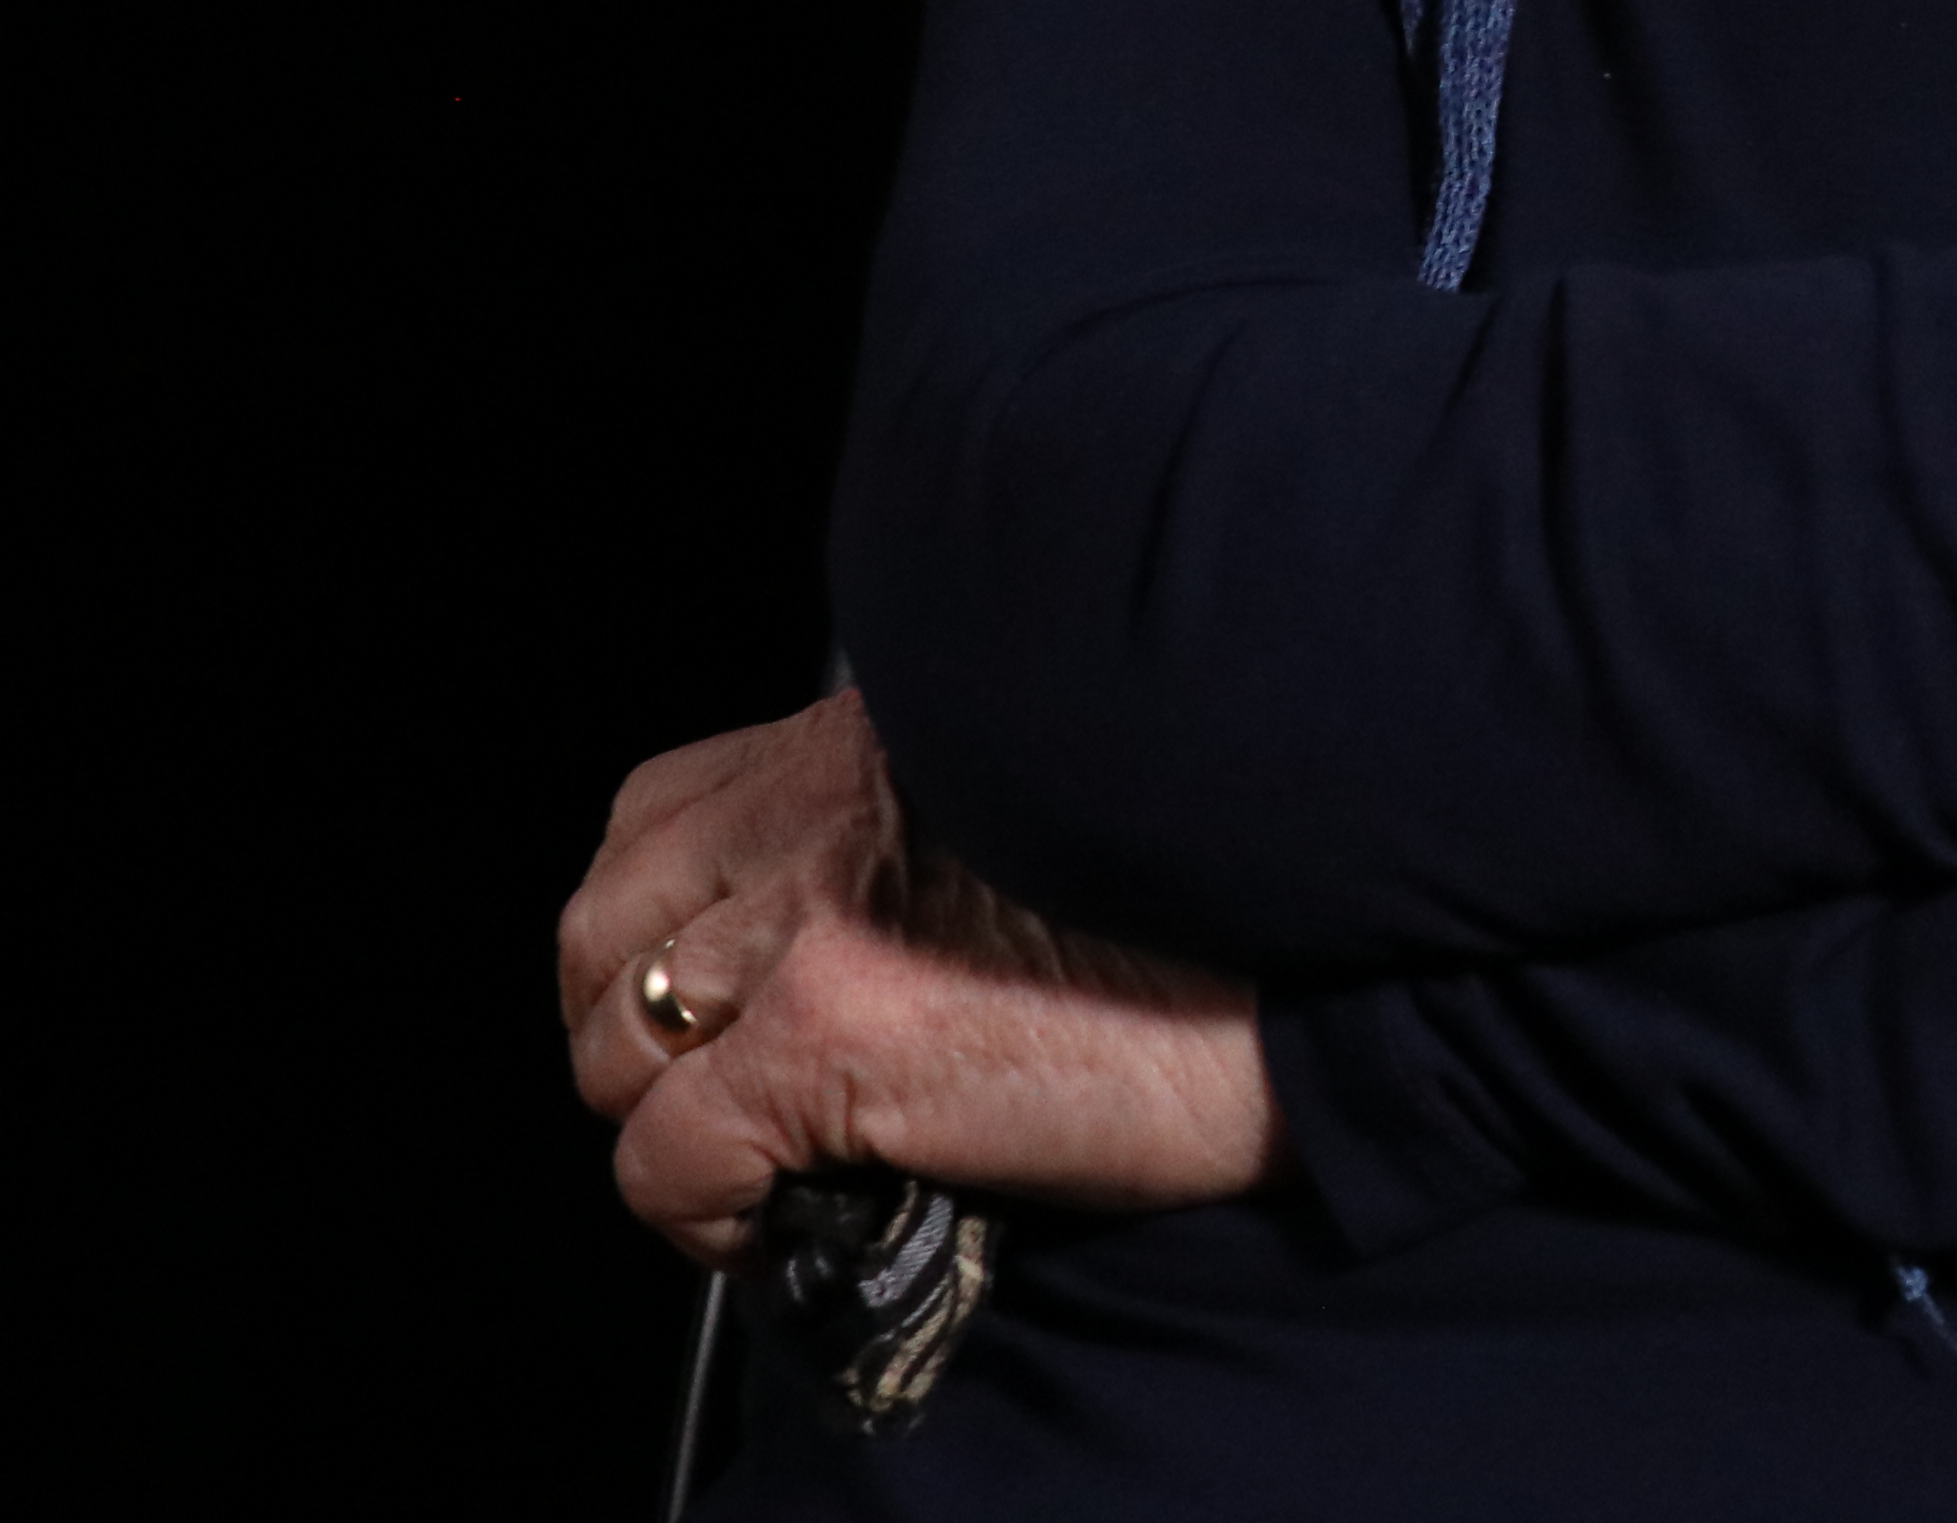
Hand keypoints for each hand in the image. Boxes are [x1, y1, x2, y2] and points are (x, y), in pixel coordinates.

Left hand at [555, 692, 1276, 1261]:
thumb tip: (894, 932)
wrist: (1347, 957)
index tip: (720, 993)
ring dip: (665, 1117)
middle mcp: (830, 805)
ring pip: (619, 1040)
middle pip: (609, 921)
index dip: (669, 922)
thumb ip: (952, 823)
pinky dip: (698, 1211)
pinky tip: (777, 1221)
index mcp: (886, 735)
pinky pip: (668, 1154)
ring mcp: (819, 917)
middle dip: (635, 1022)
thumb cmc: (1255, 895)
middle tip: (719, 1094)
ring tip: (756, 1168)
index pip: (669, 809)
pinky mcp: (834, 1037)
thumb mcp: (1076, 798)